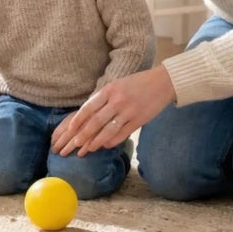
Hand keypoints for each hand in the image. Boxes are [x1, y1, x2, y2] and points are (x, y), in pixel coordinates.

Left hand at [51, 66, 175, 156]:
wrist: (162, 82)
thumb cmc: (137, 83)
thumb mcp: (117, 85)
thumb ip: (104, 98)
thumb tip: (87, 113)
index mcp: (110, 90)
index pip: (89, 107)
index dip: (78, 120)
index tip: (70, 130)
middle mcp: (117, 101)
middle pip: (96, 121)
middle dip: (84, 134)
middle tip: (75, 144)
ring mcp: (129, 111)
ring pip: (108, 130)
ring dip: (96, 141)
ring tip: (88, 148)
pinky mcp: (139, 120)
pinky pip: (122, 134)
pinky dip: (112, 141)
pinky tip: (105, 146)